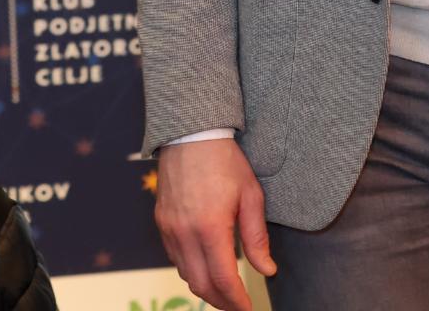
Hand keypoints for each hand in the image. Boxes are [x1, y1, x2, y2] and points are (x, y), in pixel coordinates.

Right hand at [153, 137, 276, 310]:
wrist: (191, 134)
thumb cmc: (225, 161)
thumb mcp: (251, 196)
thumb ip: (257, 237)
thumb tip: (267, 269)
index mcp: (210, 227)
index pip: (224, 279)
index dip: (237, 300)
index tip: (248, 308)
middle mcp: (185, 233)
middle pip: (201, 285)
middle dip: (221, 301)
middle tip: (237, 304)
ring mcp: (169, 229)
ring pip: (185, 274)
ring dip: (205, 287)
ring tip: (225, 289)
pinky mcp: (161, 223)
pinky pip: (175, 258)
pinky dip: (191, 269)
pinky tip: (206, 266)